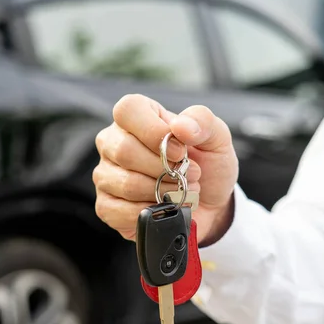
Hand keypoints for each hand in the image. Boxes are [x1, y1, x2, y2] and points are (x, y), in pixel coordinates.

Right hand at [93, 94, 238, 244]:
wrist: (208, 204)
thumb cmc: (206, 165)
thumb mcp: (216, 138)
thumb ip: (203, 122)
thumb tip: (180, 126)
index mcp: (137, 117)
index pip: (128, 111)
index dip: (154, 132)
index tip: (179, 151)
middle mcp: (114, 142)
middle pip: (124, 151)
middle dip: (163, 169)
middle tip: (187, 174)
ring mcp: (106, 175)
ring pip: (127, 184)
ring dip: (163, 192)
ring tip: (180, 190)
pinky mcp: (107, 205)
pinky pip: (120, 211)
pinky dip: (151, 212)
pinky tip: (163, 207)